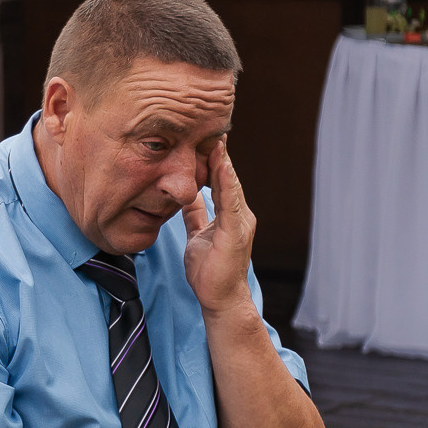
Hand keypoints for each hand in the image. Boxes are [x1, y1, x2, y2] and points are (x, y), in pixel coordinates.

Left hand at [180, 141, 257, 317]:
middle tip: (214, 128)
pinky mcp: (237, 232)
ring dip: (224, 163)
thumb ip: (195, 215)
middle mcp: (238, 215)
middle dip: (221, 154)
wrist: (219, 298)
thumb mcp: (197, 234)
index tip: (205, 137)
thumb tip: (187, 196)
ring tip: (217, 141)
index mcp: (229, 215)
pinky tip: (221, 166)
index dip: (214, 160)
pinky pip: (231, 202)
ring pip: (232, 186)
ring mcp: (240, 223)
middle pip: (228, 178)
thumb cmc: (209, 270)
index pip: (221, 181)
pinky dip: (226, 183)